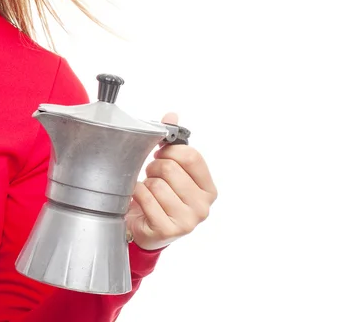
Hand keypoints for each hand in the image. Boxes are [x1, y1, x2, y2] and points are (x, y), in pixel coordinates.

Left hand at [124, 112, 217, 250]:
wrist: (144, 229)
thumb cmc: (160, 196)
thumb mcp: (171, 169)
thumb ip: (172, 142)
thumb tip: (172, 115)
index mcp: (208, 188)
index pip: (191, 156)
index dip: (170, 150)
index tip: (161, 154)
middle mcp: (203, 206)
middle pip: (171, 168)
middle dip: (154, 167)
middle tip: (152, 175)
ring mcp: (188, 221)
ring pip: (156, 183)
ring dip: (145, 183)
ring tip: (148, 191)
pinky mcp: (168, 230)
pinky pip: (146, 197)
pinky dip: (137, 194)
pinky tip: (140, 201)